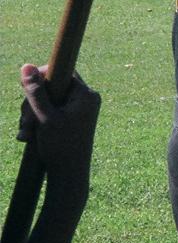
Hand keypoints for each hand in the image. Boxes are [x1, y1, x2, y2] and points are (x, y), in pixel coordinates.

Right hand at [17, 64, 99, 184]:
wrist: (68, 176)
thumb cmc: (61, 147)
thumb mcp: (44, 117)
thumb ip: (36, 92)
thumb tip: (26, 66)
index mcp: (86, 95)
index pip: (62, 71)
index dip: (42, 77)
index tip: (27, 88)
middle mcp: (85, 99)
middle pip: (51, 87)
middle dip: (32, 105)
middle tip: (26, 122)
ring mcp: (78, 110)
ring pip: (46, 102)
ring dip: (31, 117)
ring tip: (27, 134)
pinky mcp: (70, 120)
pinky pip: (49, 113)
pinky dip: (36, 123)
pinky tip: (28, 137)